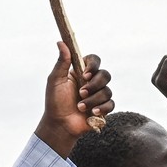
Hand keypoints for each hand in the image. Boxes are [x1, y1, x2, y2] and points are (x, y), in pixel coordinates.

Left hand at [34, 43, 113, 157]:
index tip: (85, 74)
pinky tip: (91, 113)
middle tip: (81, 92)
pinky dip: (101, 108)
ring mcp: (98, 95)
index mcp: (81, 72)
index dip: (93, 65)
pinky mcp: (103, 108)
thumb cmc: (55, 102)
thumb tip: (61, 42)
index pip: (94, 60)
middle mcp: (91, 82)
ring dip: (93, 99)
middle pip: (105, 75)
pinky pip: (111, 104)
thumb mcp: (55, 80)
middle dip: (94, 85)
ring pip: (107, 91)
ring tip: (79, 106)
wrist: (59, 124)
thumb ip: (61, 62)